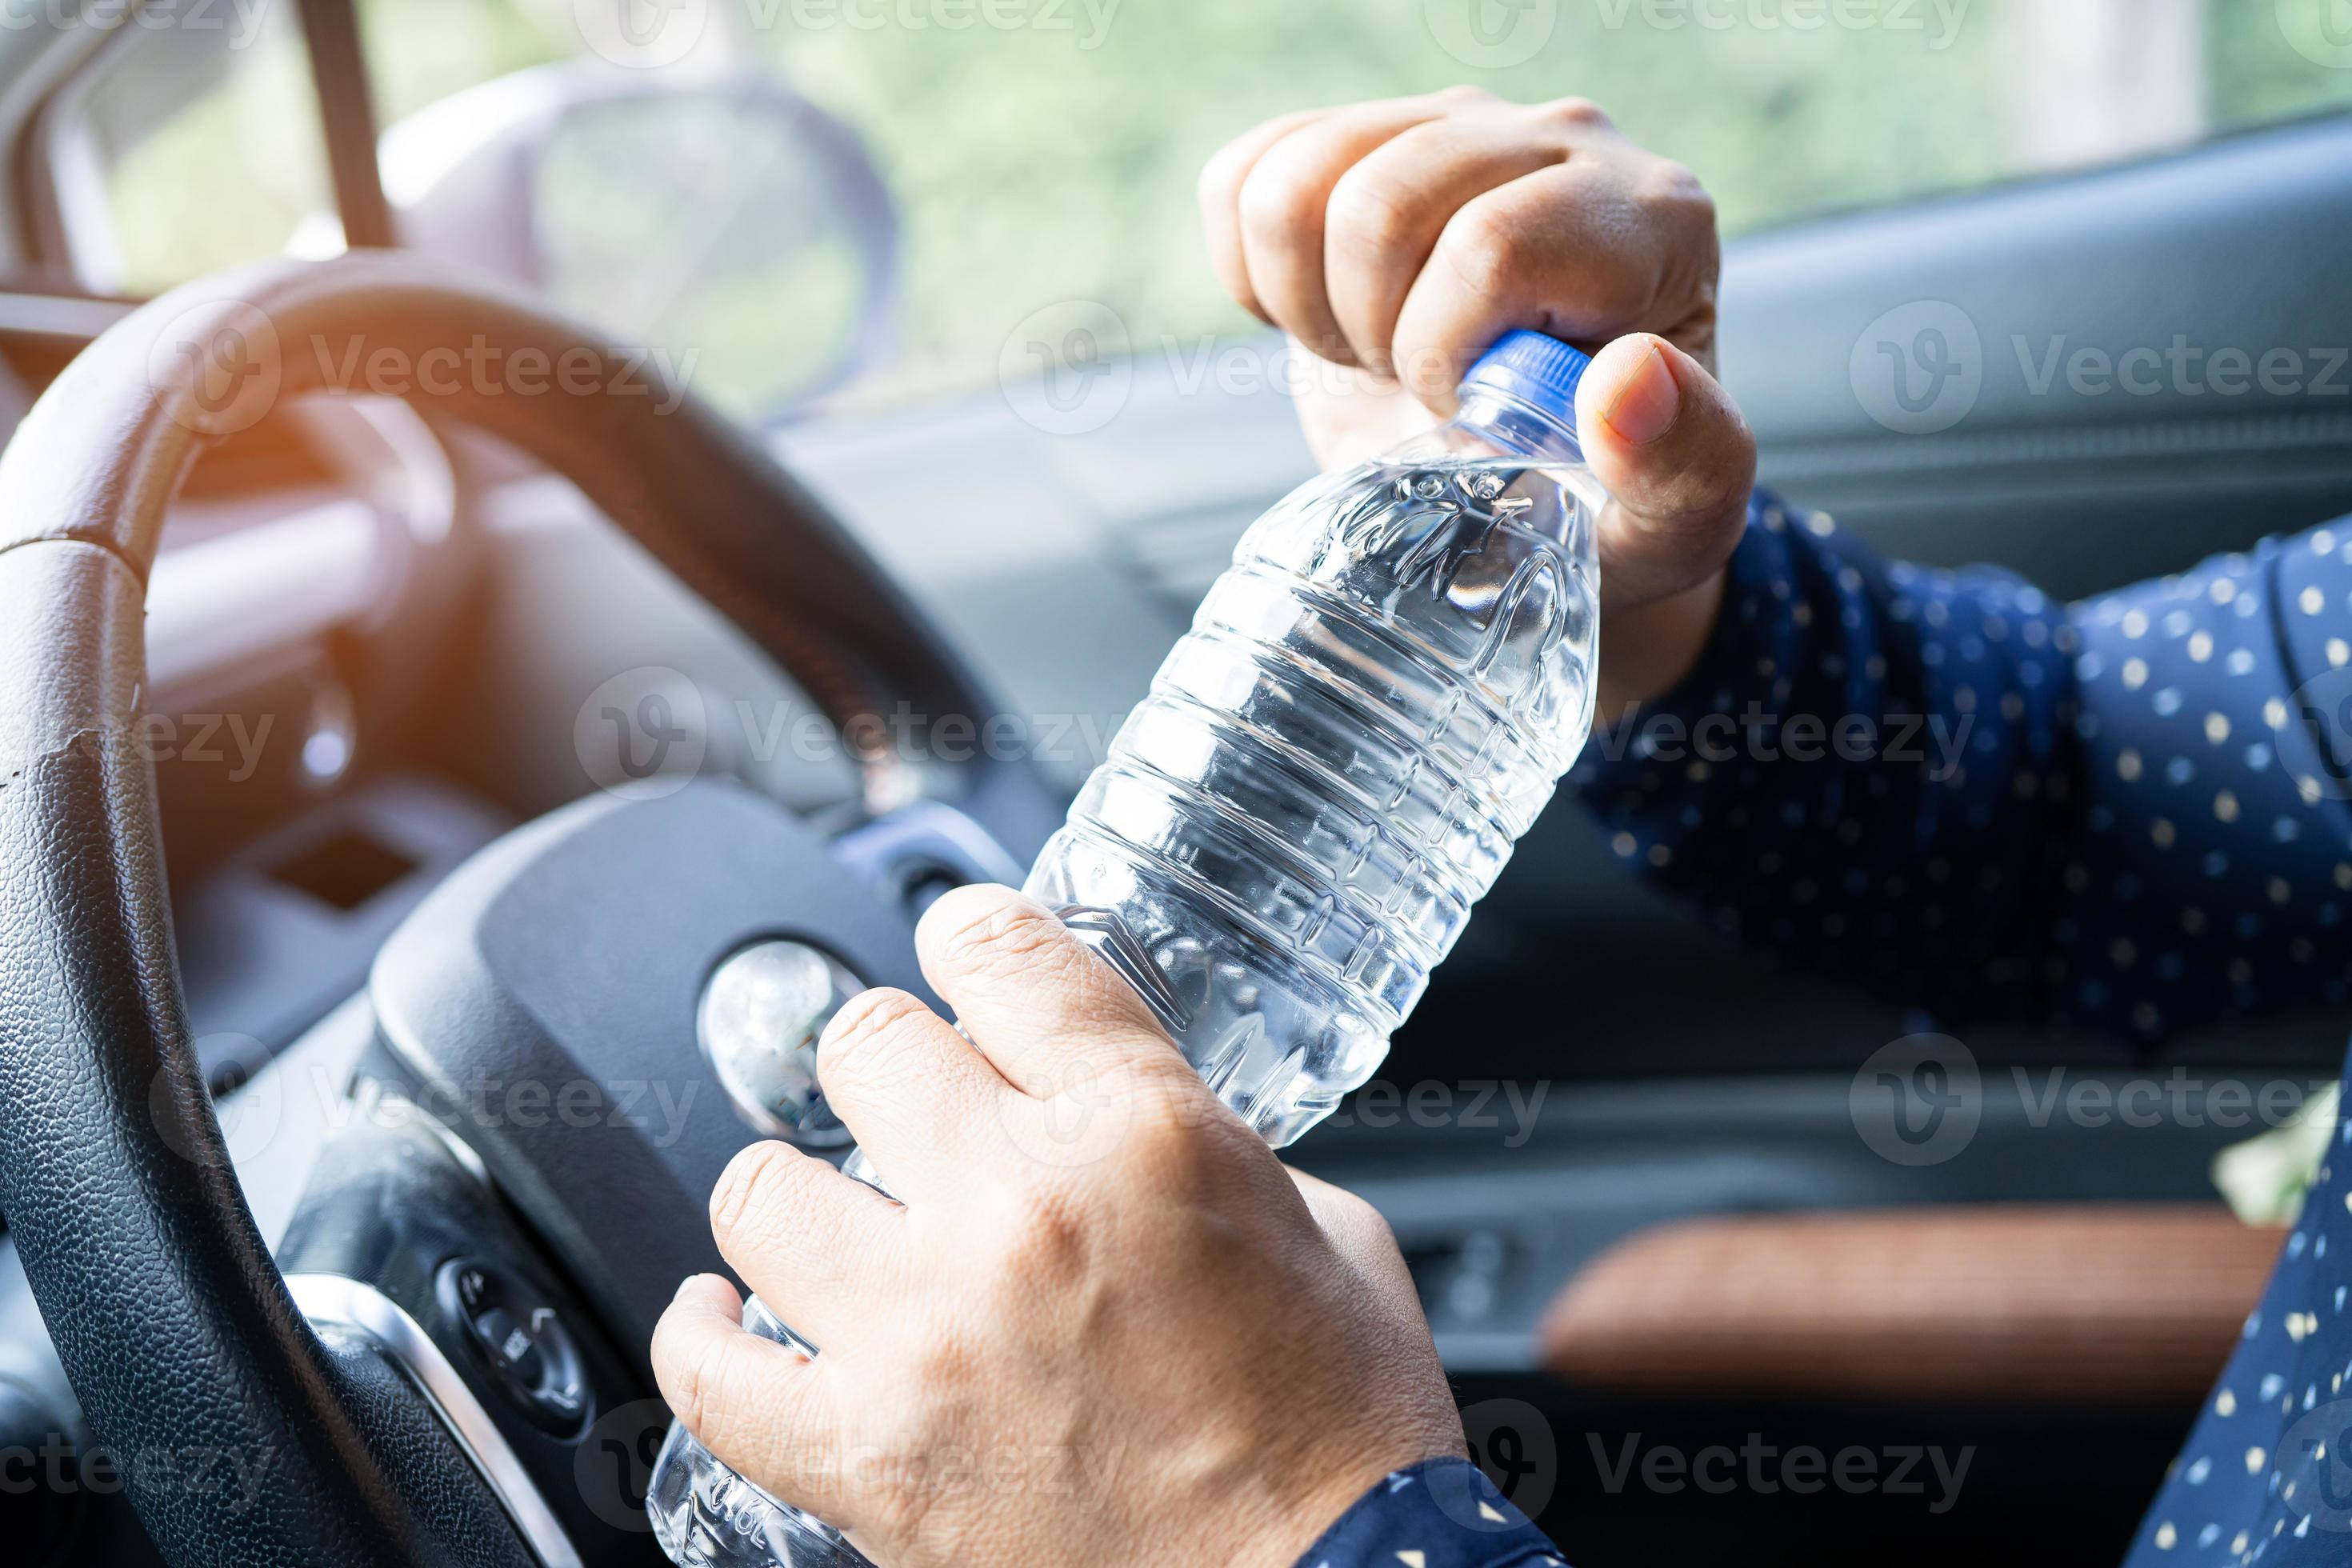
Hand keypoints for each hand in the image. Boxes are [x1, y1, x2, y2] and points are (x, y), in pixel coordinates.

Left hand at [651, 885, 1463, 1567]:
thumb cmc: (1342, 1439)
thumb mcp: (1325, 1226)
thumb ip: (1203, 1142)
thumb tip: (1110, 1116)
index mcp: (1143, 1132)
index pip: (998, 950)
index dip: (971, 937)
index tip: (962, 954)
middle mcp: (1018, 1211)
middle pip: (864, 1044)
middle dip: (900, 1066)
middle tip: (925, 1112)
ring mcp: (924, 1337)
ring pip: (760, 1188)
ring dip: (804, 1192)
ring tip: (838, 1219)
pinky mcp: (866, 1460)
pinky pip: (706, 1376)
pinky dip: (700, 1335)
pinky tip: (724, 1314)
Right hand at [1198, 88, 1756, 714]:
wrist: (1530, 480)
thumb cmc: (1607, 503)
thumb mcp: (1673, 523)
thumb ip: (1686, 462)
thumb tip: (1629, 376)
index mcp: (1655, 223)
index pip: (1490, 246)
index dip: (1440, 352)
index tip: (1467, 415)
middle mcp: (1563, 142)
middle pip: (1381, 205)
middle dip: (1371, 334)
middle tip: (1416, 393)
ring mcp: (1456, 127)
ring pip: (1299, 180)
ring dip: (1309, 303)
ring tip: (1373, 356)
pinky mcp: (1366, 138)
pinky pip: (1245, 174)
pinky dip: (1253, 272)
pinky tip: (1322, 318)